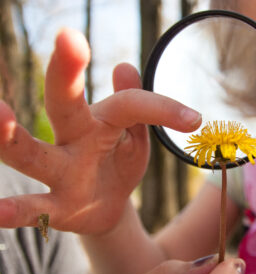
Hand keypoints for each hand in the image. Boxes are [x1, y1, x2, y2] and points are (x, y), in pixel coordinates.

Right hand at [0, 28, 200, 233]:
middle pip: (66, 105)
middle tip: (70, 38)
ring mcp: (61, 172)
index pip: (129, 104)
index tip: (195, 119)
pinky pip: (33, 208)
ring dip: (13, 137)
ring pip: (34, 153)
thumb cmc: (119, 165)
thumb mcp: (135, 138)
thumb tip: (126, 65)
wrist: (105, 207)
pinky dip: (14, 211)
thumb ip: (136, 108)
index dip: (162, 108)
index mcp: (102, 121)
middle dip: (66, 74)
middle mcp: (75, 139)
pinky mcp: (55, 208)